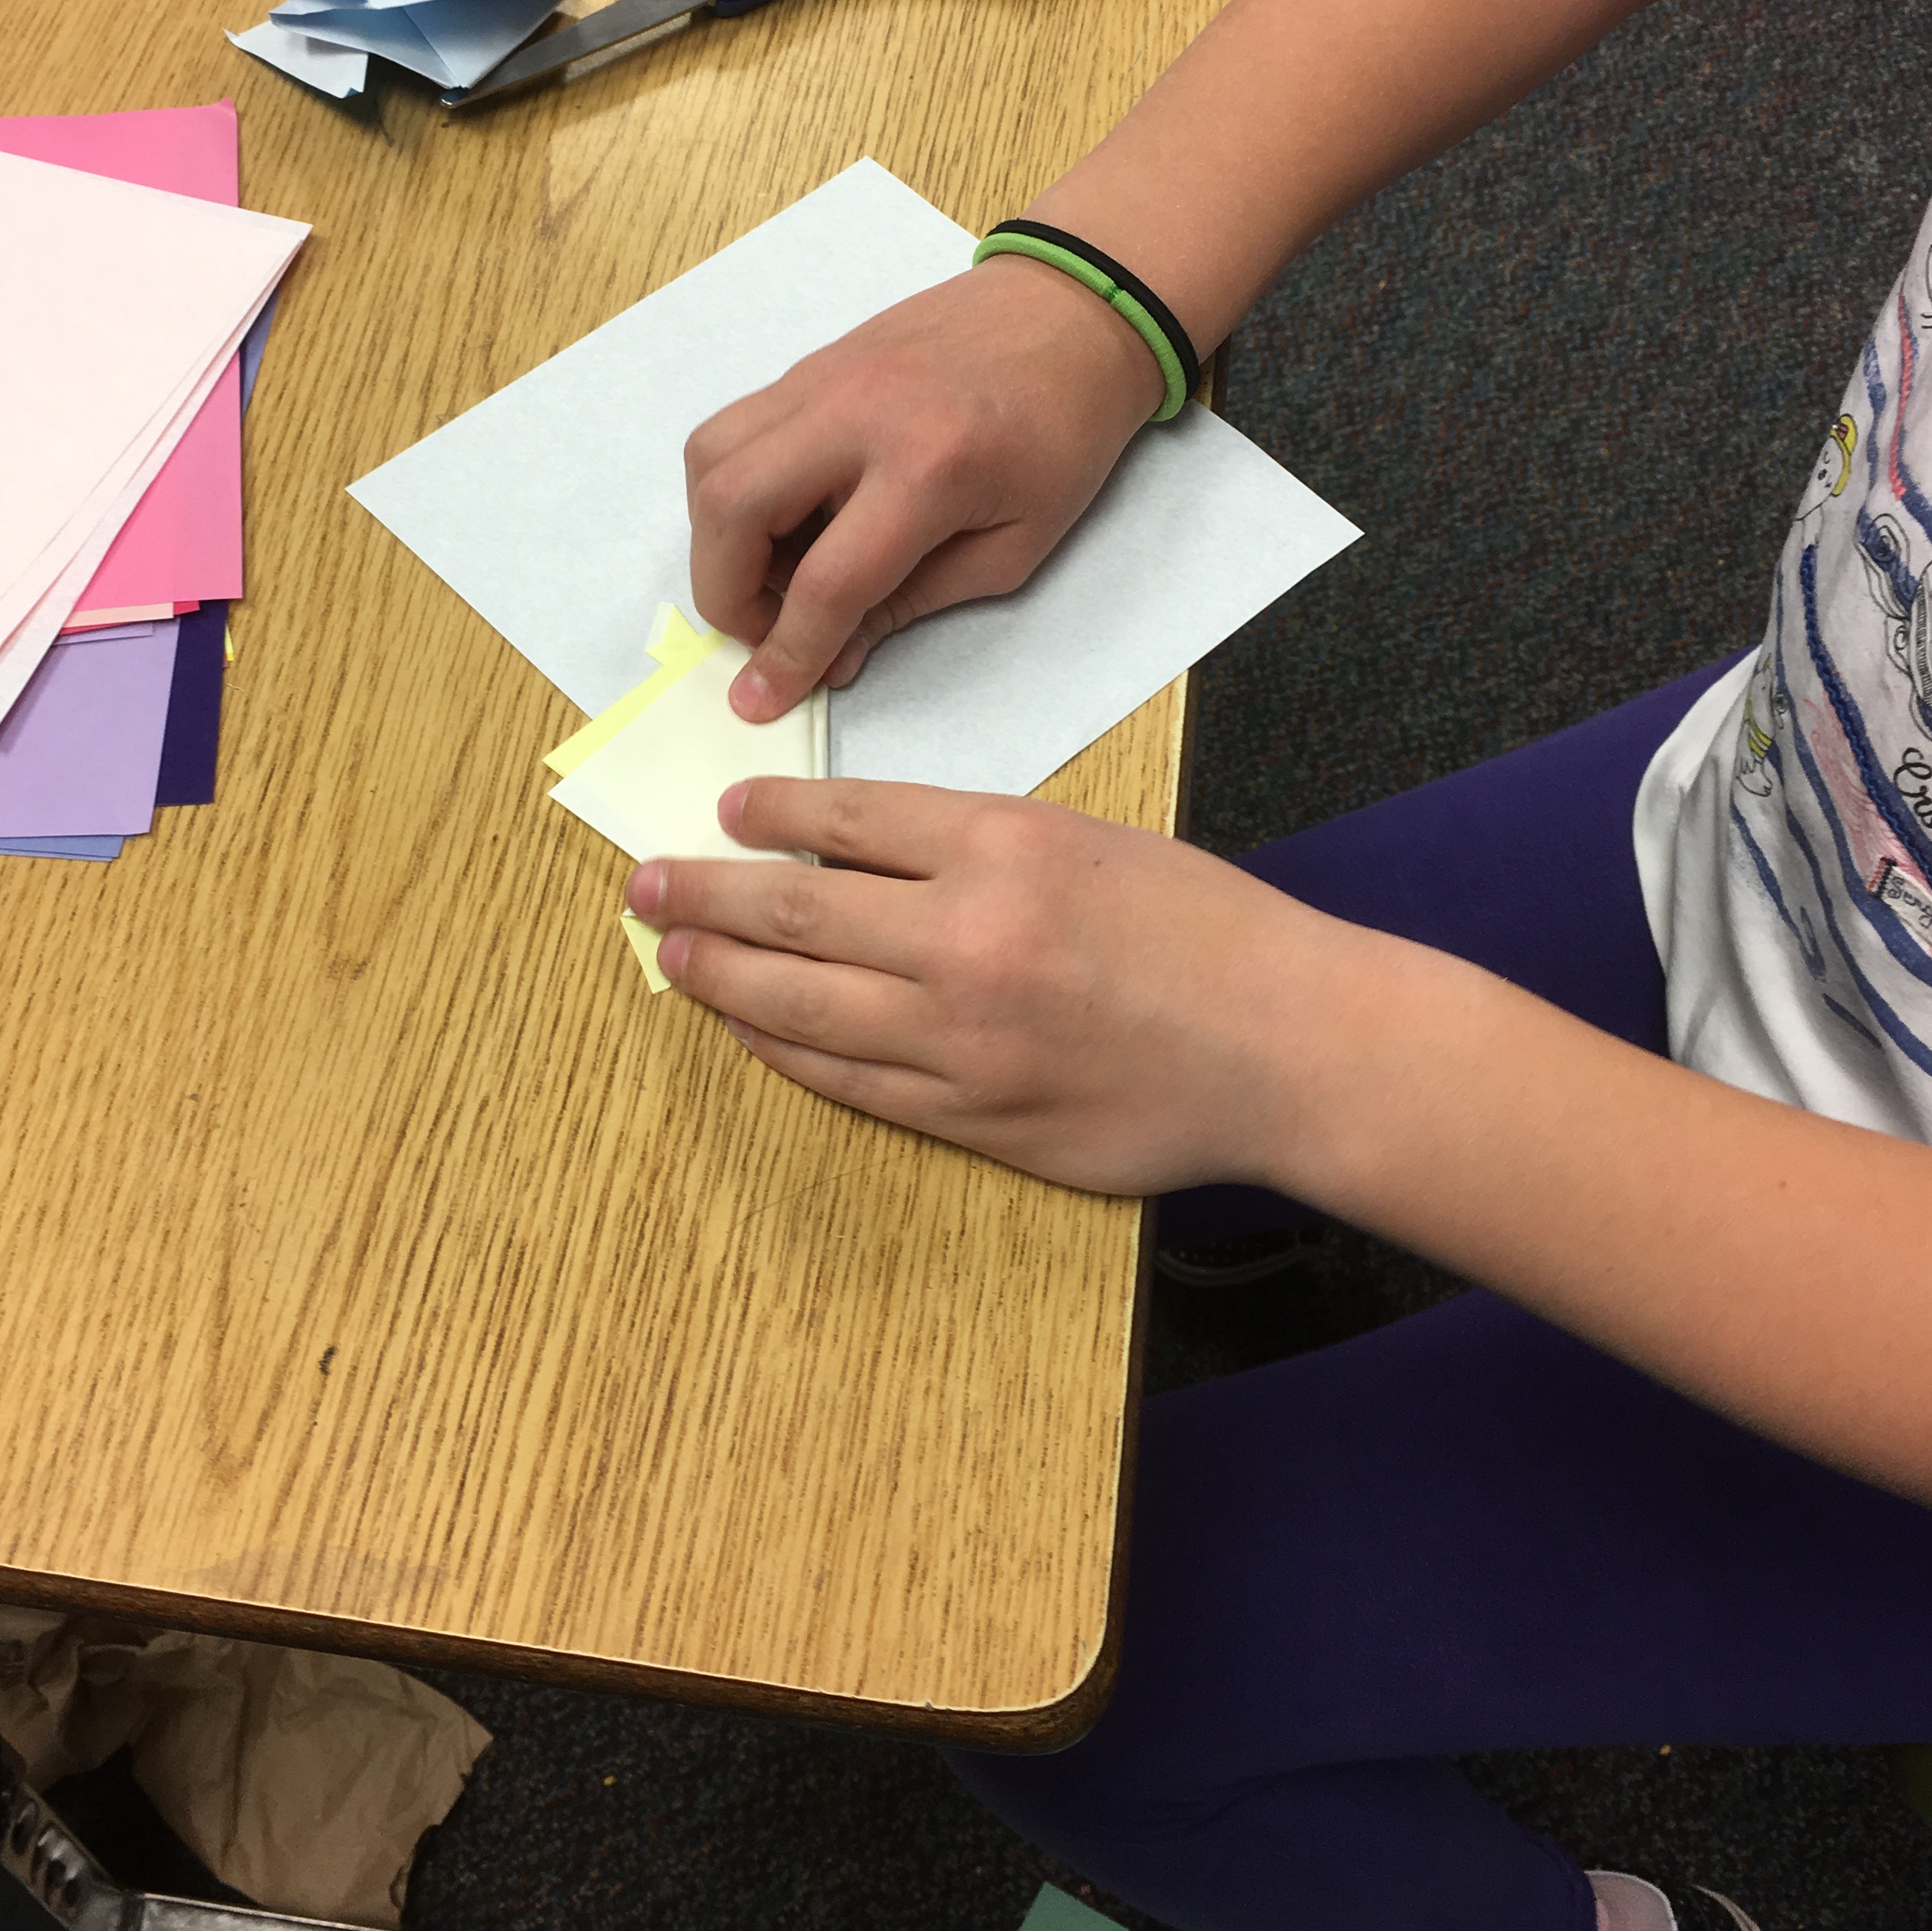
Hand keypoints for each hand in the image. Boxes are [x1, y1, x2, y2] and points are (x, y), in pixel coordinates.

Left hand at [625, 776, 1360, 1197]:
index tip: (727, 812)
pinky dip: (784, 1049)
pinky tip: (747, 1027)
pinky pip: (846, 1079)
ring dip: (719, 977)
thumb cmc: (1205, 931)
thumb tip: (850, 852)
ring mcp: (961, 1039)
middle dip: (704, 895)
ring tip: (669, 955)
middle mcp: (967, 939)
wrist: (1286, 1047)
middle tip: (645, 884)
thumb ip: (975, 845)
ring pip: (799, 1004)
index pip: (844, 821)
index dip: (771, 813)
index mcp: (1003, 847)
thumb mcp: (1091, 841)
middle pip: (793, 911)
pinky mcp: (970, 1117)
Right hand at [684, 252, 1160, 724]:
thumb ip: (911, 604)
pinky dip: (732, 487)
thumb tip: (831, 657)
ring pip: (710, 459)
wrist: (1070, 314)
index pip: (825, 581)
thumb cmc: (1062, 435)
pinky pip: (732, 428)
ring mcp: (822, 378)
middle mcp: (857, 414)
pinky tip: (781, 518)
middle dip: (724, 593)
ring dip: (716, 536)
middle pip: (733, 508)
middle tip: (764, 627)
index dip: (788, 654)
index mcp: (929, 467)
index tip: (762, 699)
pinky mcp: (808, 364)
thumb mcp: (1013, 547)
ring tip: (770, 572)